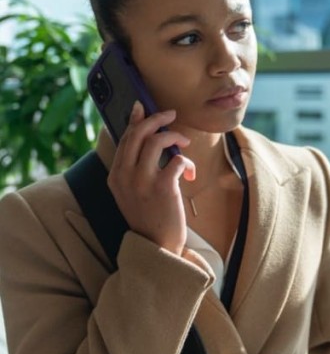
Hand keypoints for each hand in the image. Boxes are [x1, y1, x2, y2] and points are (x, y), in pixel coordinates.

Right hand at [107, 102, 194, 254]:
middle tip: (170, 114)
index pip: (124, 139)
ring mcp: (142, 181)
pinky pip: (176, 159)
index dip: (135, 120)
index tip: (142, 106)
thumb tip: (146, 140)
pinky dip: (186, 161)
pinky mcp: (162, 187)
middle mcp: (124, 176)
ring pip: (156, 141)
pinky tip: (189, 172)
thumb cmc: (148, 216)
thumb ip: (134, 168)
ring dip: (174, 136)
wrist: (156, 247)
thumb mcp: (132, 192)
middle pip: (138, 134)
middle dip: (156, 119)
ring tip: (184, 143)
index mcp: (115, 176)